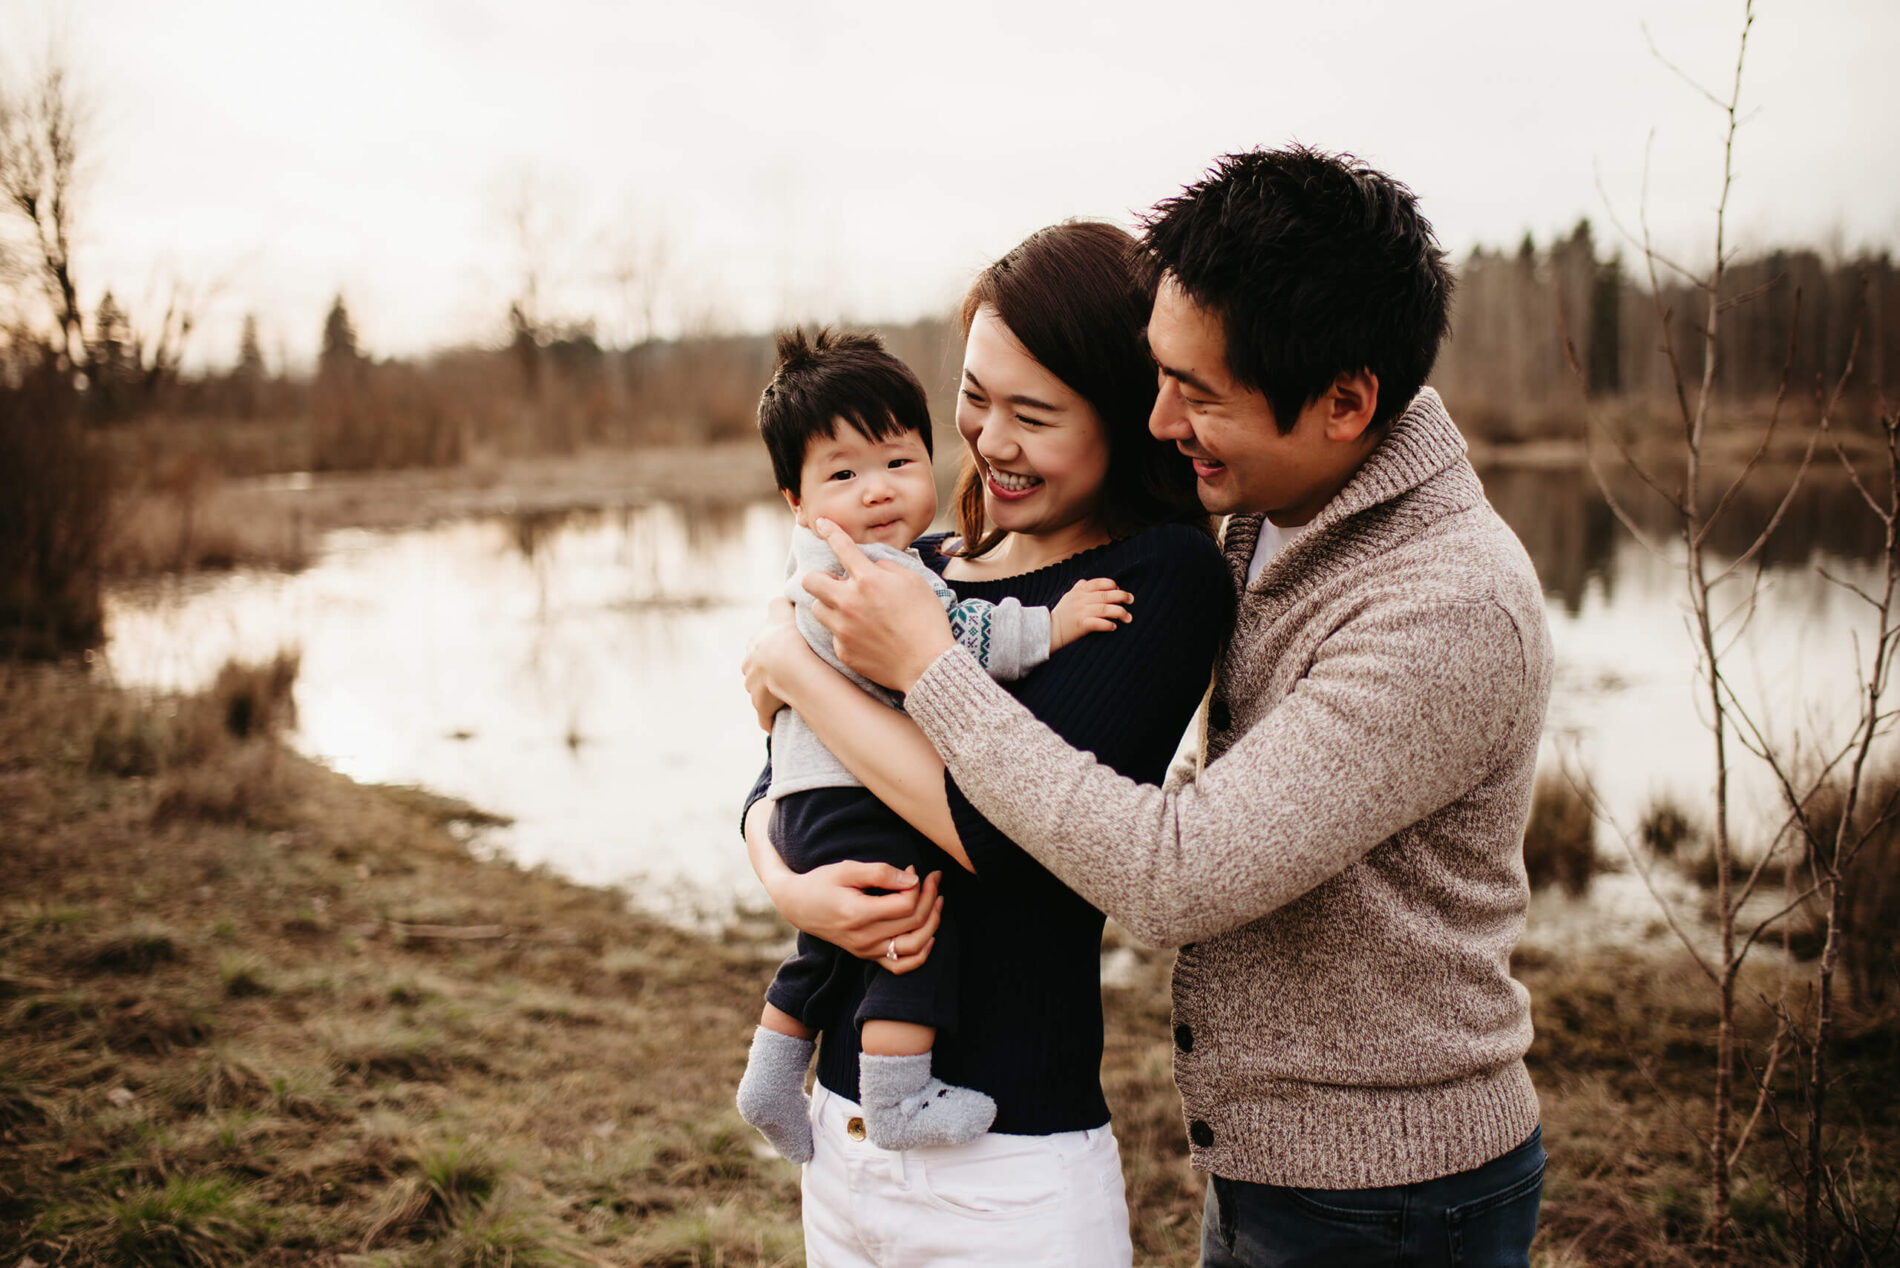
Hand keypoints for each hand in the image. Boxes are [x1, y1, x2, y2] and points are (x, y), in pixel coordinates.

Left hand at [742, 599, 801, 730]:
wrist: (789, 663)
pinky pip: (764, 717)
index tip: (782, 654)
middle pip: (754, 672)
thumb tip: (780, 597)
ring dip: (767, 696)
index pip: (757, 648)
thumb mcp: (784, 612)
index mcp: (754, 646)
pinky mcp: (762, 706)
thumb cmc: (790, 636)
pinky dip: (768, 721)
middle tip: (783, 677)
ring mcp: (754, 689)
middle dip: (763, 675)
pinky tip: (774, 725)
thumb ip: (779, 604)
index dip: (770, 650)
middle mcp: (750, 668)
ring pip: (757, 693)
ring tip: (784, 699)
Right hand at [773, 862, 942, 973]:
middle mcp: (864, 938)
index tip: (914, 868)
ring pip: (914, 946)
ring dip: (933, 923)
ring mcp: (866, 951)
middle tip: (934, 878)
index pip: (906, 906)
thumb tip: (912, 880)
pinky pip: (900, 966)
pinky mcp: (867, 956)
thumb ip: (881, 873)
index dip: (918, 885)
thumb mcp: (847, 869)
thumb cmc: (822, 882)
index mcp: (858, 915)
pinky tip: (930, 935)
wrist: (798, 906)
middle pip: (914, 923)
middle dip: (931, 898)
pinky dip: (921, 954)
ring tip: (938, 900)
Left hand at [804, 518, 955, 691]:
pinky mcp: (842, 651)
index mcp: (868, 580)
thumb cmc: (926, 620)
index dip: (829, 531)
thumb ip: (886, 567)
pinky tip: (864, 636)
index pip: (841, 547)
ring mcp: (842, 629)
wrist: (927, 665)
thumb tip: (871, 566)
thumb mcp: (914, 581)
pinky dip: (844, 632)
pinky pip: (833, 634)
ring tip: (851, 611)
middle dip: (820, 578)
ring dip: (830, 605)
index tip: (821, 524)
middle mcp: (849, 602)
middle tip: (836, 584)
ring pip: (817, 608)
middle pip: (810, 580)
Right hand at [1050, 577, 1131, 651]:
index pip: (1098, 583)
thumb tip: (1085, 581)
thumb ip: (1078, 588)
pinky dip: (1107, 624)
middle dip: (1121, 596)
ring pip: (1104, 609)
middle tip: (1131, 599)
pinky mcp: (1080, 625)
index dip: (1111, 584)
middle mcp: (1080, 600)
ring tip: (1128, 617)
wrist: (1048, 630)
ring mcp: (1080, 612)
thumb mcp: (1068, 597)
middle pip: (1105, 595)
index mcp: (1079, 592)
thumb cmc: (1062, 614)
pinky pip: (1097, 623)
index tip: (1119, 589)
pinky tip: (1114, 626)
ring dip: (1119, 612)